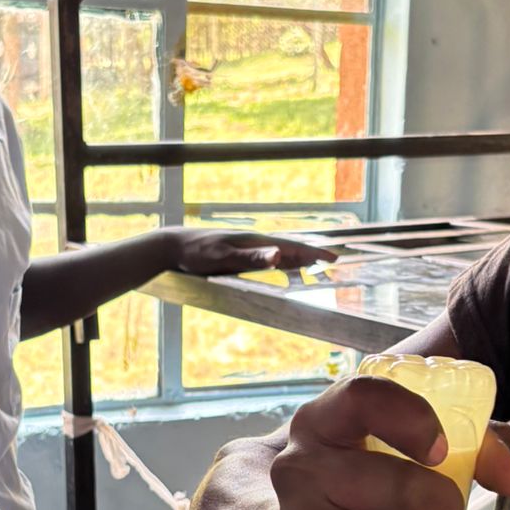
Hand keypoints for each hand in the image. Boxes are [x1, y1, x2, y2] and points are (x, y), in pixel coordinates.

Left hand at [166, 228, 329, 276]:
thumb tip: (279, 255)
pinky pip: (269, 258)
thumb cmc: (197, 252)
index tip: (334, 257)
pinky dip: (283, 263)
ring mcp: (248, 247)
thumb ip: (252, 257)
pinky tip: (286, 268)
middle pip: (290, 247)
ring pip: (281, 253)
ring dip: (300, 259)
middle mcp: (255, 242)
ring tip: (318, 266)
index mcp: (255, 241)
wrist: (174, 246)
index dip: (313, 252)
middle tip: (334, 260)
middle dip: (312, 254)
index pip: (291, 246)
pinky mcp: (241, 254)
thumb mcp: (223, 257)